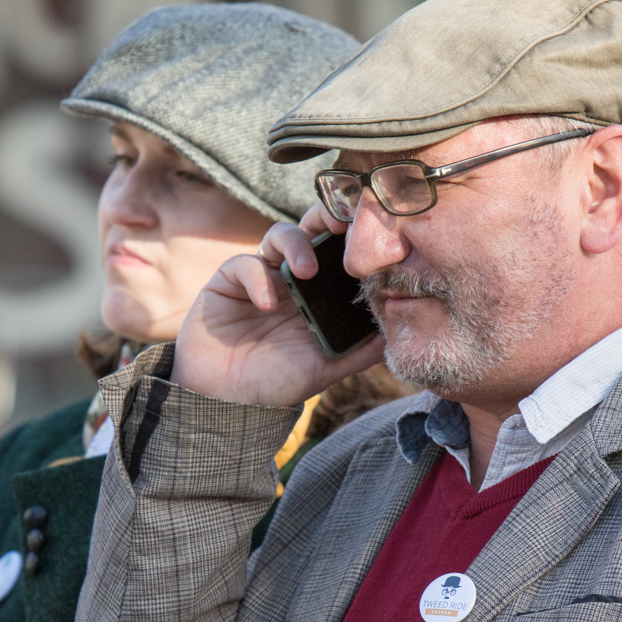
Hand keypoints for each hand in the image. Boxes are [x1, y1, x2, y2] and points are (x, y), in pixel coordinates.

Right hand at [172, 204, 382, 406]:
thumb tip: (396, 334)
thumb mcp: (324, 370)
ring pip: (279, 236)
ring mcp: (259, 277)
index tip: (371, 233)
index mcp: (317, 295)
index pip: (337, 253)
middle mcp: (290, 280)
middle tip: (341, 224)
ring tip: (305, 271)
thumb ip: (358, 352)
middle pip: (310, 231)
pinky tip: (266, 305)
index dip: (351, 238)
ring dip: (296, 245)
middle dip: (325, 219)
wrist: (225, 402)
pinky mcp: (228, 282)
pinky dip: (257, 279)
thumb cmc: (274, 385)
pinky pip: (244, 264)